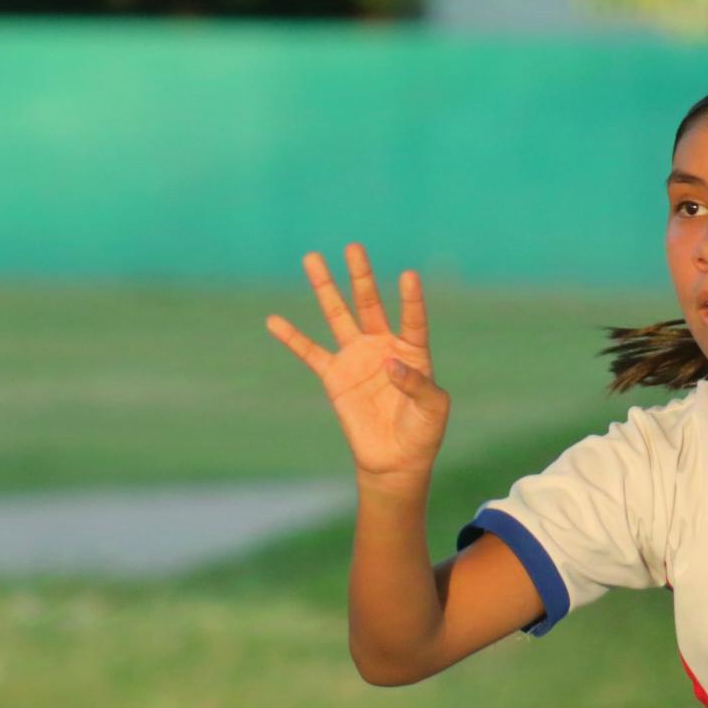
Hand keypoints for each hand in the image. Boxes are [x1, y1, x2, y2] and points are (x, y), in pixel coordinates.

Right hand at [265, 242, 450, 483]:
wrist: (395, 460)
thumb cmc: (422, 433)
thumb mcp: (433, 409)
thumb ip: (417, 384)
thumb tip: (390, 363)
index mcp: (412, 350)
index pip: (412, 318)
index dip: (411, 299)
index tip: (408, 275)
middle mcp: (383, 346)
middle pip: (370, 304)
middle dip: (361, 276)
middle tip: (353, 247)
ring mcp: (356, 359)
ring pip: (338, 316)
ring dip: (325, 289)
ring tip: (311, 258)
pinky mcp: (335, 377)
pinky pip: (310, 353)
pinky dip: (292, 337)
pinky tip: (274, 320)